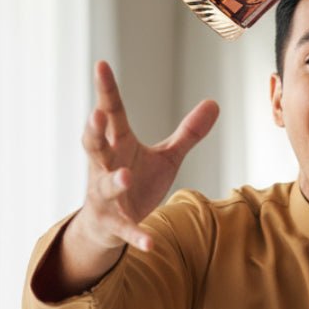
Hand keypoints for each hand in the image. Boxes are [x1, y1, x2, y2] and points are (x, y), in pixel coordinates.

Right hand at [75, 60, 218, 253]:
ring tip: (127, 175)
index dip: (106, 91)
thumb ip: (188, 133)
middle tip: (96, 115)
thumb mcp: (166, 156)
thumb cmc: (136, 182)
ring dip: (116, 181)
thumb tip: (215, 102)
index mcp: (118, 145)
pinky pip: (125, 230)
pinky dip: (136, 235)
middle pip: (95, 146)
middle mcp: (105, 167)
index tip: (101, 65)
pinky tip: (151, 243)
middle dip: (94, 132)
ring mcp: (106, 197)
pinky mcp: (114, 224)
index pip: (112, 114)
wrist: (108, 226)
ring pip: (106, 186)